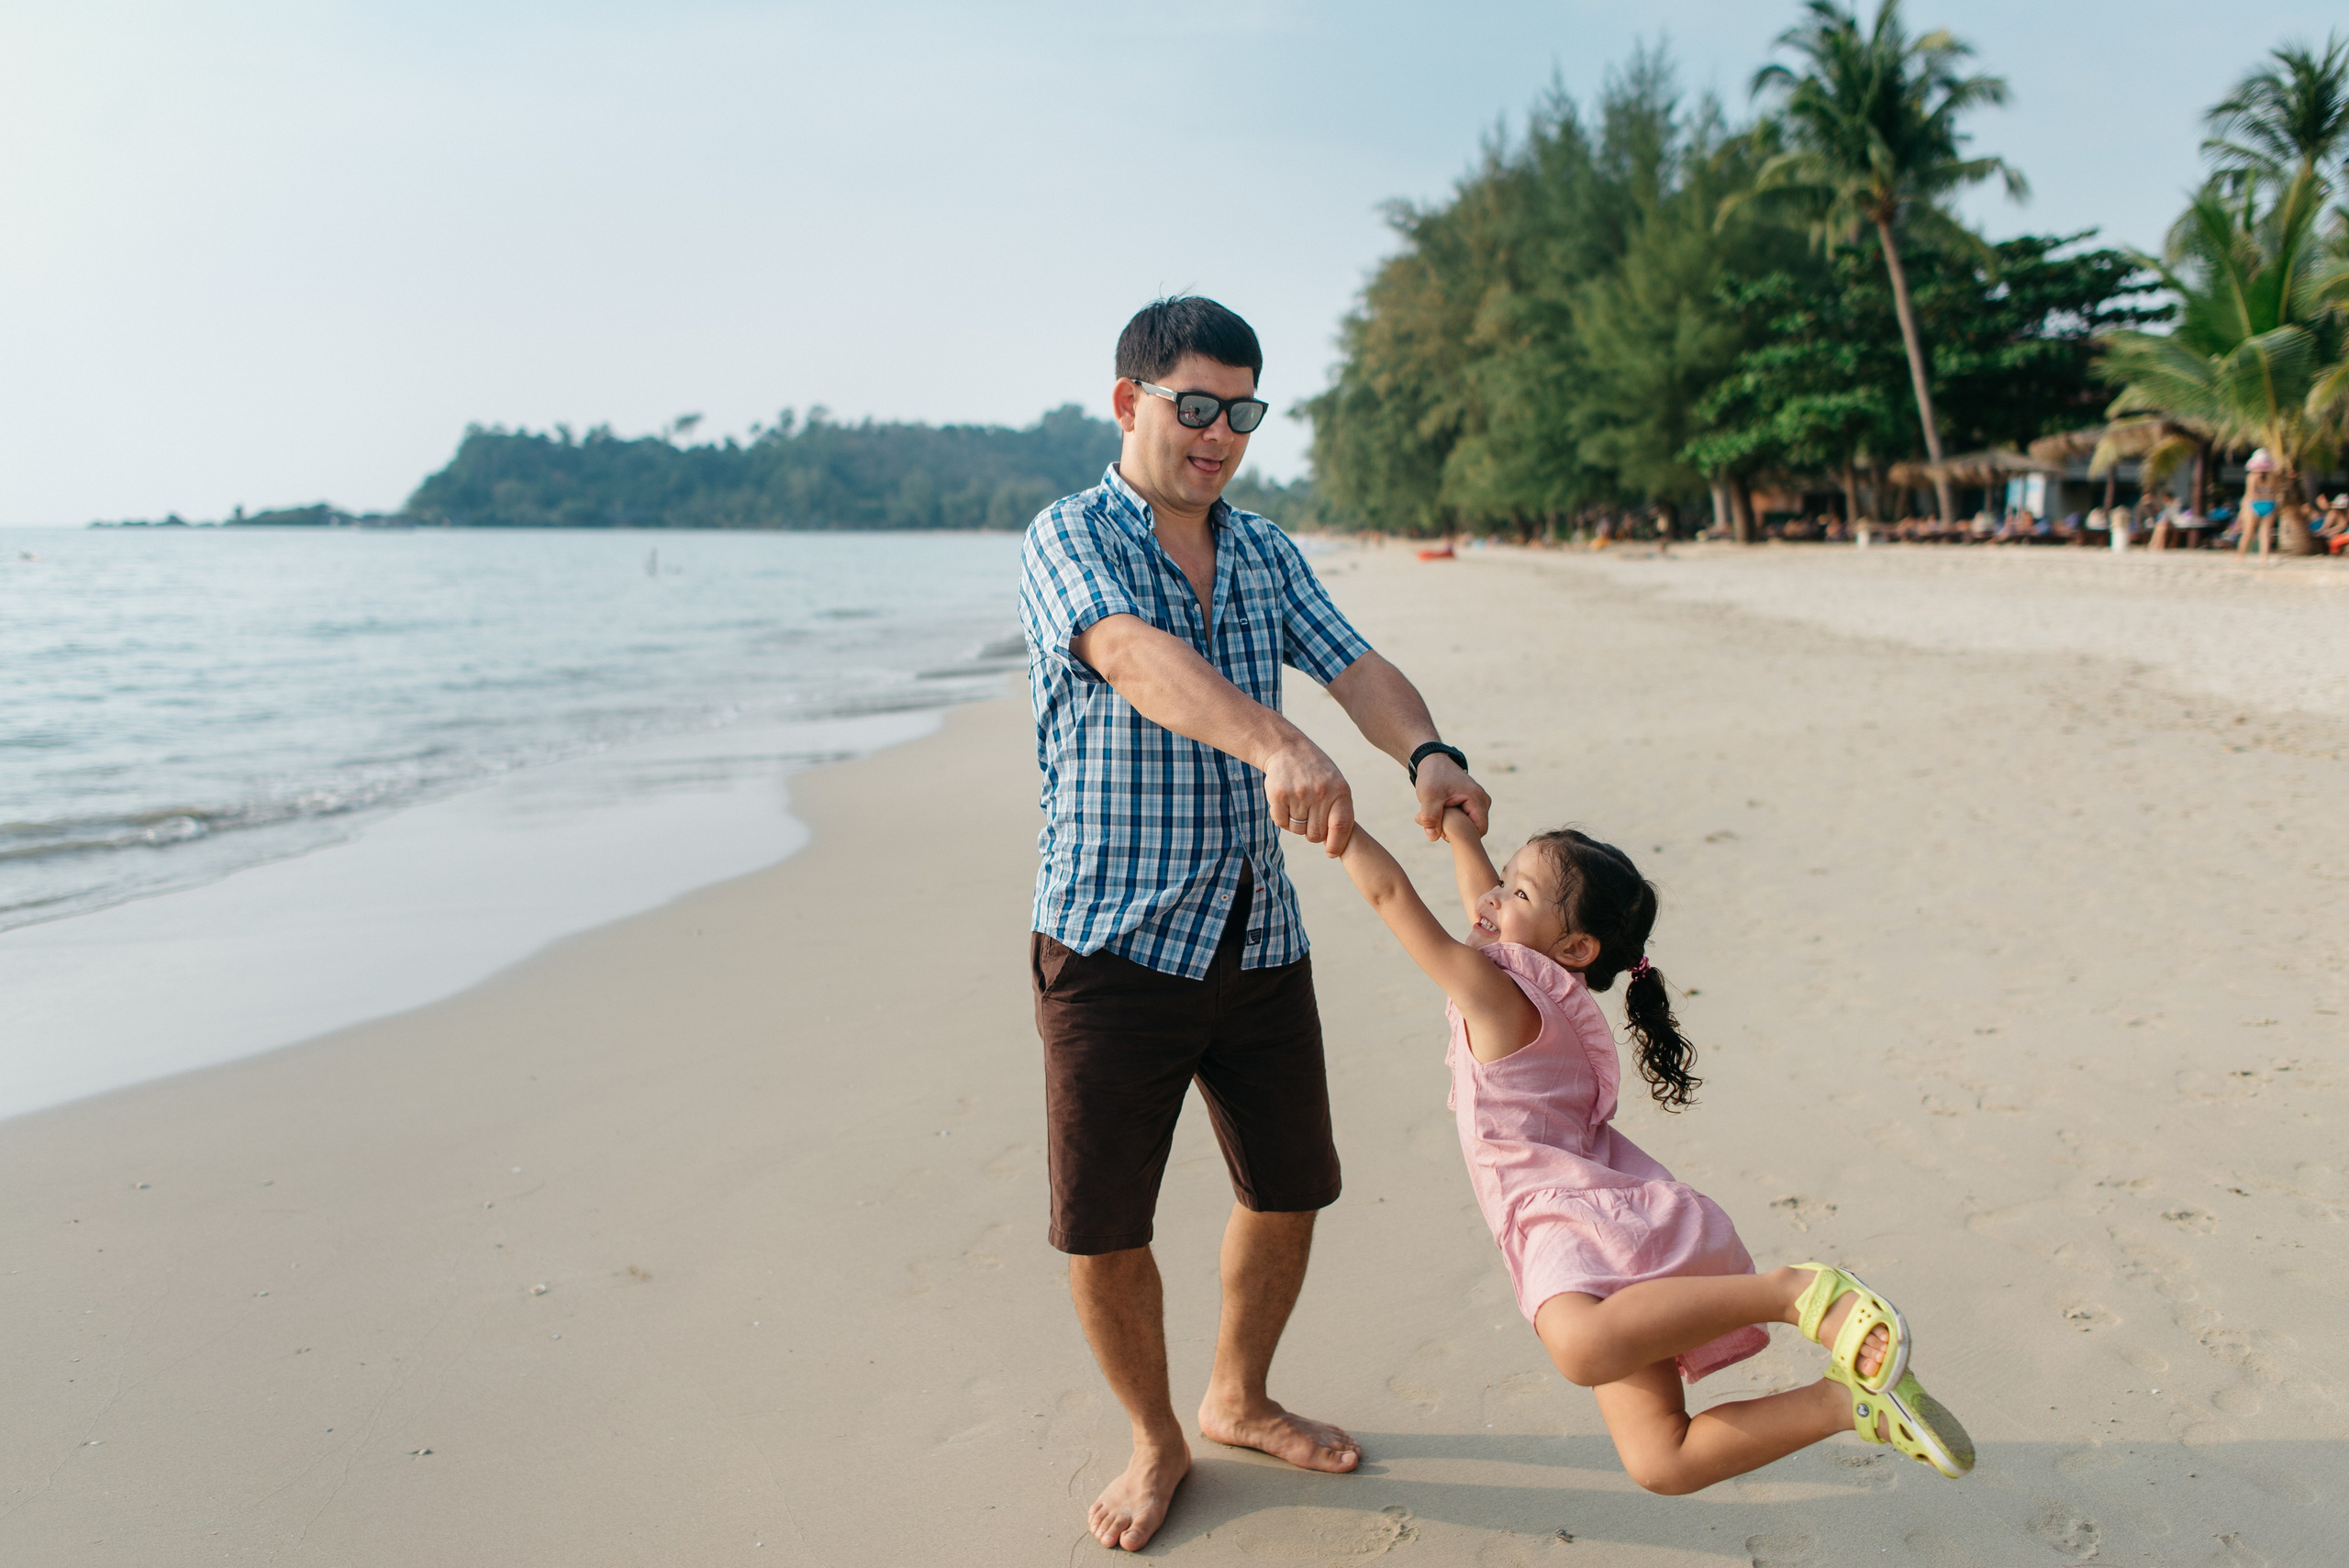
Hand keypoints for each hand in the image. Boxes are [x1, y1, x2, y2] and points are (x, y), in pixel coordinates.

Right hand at [1263, 737, 1355, 855]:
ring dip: (1297, 824)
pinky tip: (1286, 803)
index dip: (1336, 844)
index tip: (1331, 853)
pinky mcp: (1278, 795)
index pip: (1341, 827)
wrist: (1288, 750)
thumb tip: (1334, 847)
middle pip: (1316, 834)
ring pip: (1298, 830)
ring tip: (1298, 805)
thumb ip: (1339, 812)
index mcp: (1340, 790)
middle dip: (1312, 833)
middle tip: (1310, 819)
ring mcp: (1298, 793)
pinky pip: (1281, 823)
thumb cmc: (1316, 773)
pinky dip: (1282, 819)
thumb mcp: (1336, 785)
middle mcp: (1320, 792)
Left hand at [1411, 754, 1488, 839]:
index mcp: (1478, 799)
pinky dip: (1453, 819)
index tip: (1443, 830)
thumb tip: (1432, 837)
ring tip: (1438, 815)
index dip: (1462, 835)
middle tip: (1436, 822)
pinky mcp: (1472, 803)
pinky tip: (1440, 813)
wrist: (1433, 761)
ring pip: (1469, 825)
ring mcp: (1479, 802)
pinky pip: (1466, 819)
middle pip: (1474, 829)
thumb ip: (1430, 817)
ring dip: (1453, 825)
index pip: (1479, 830)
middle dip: (1456, 831)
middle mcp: (1483, 801)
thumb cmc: (1433, 776)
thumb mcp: (1429, 796)